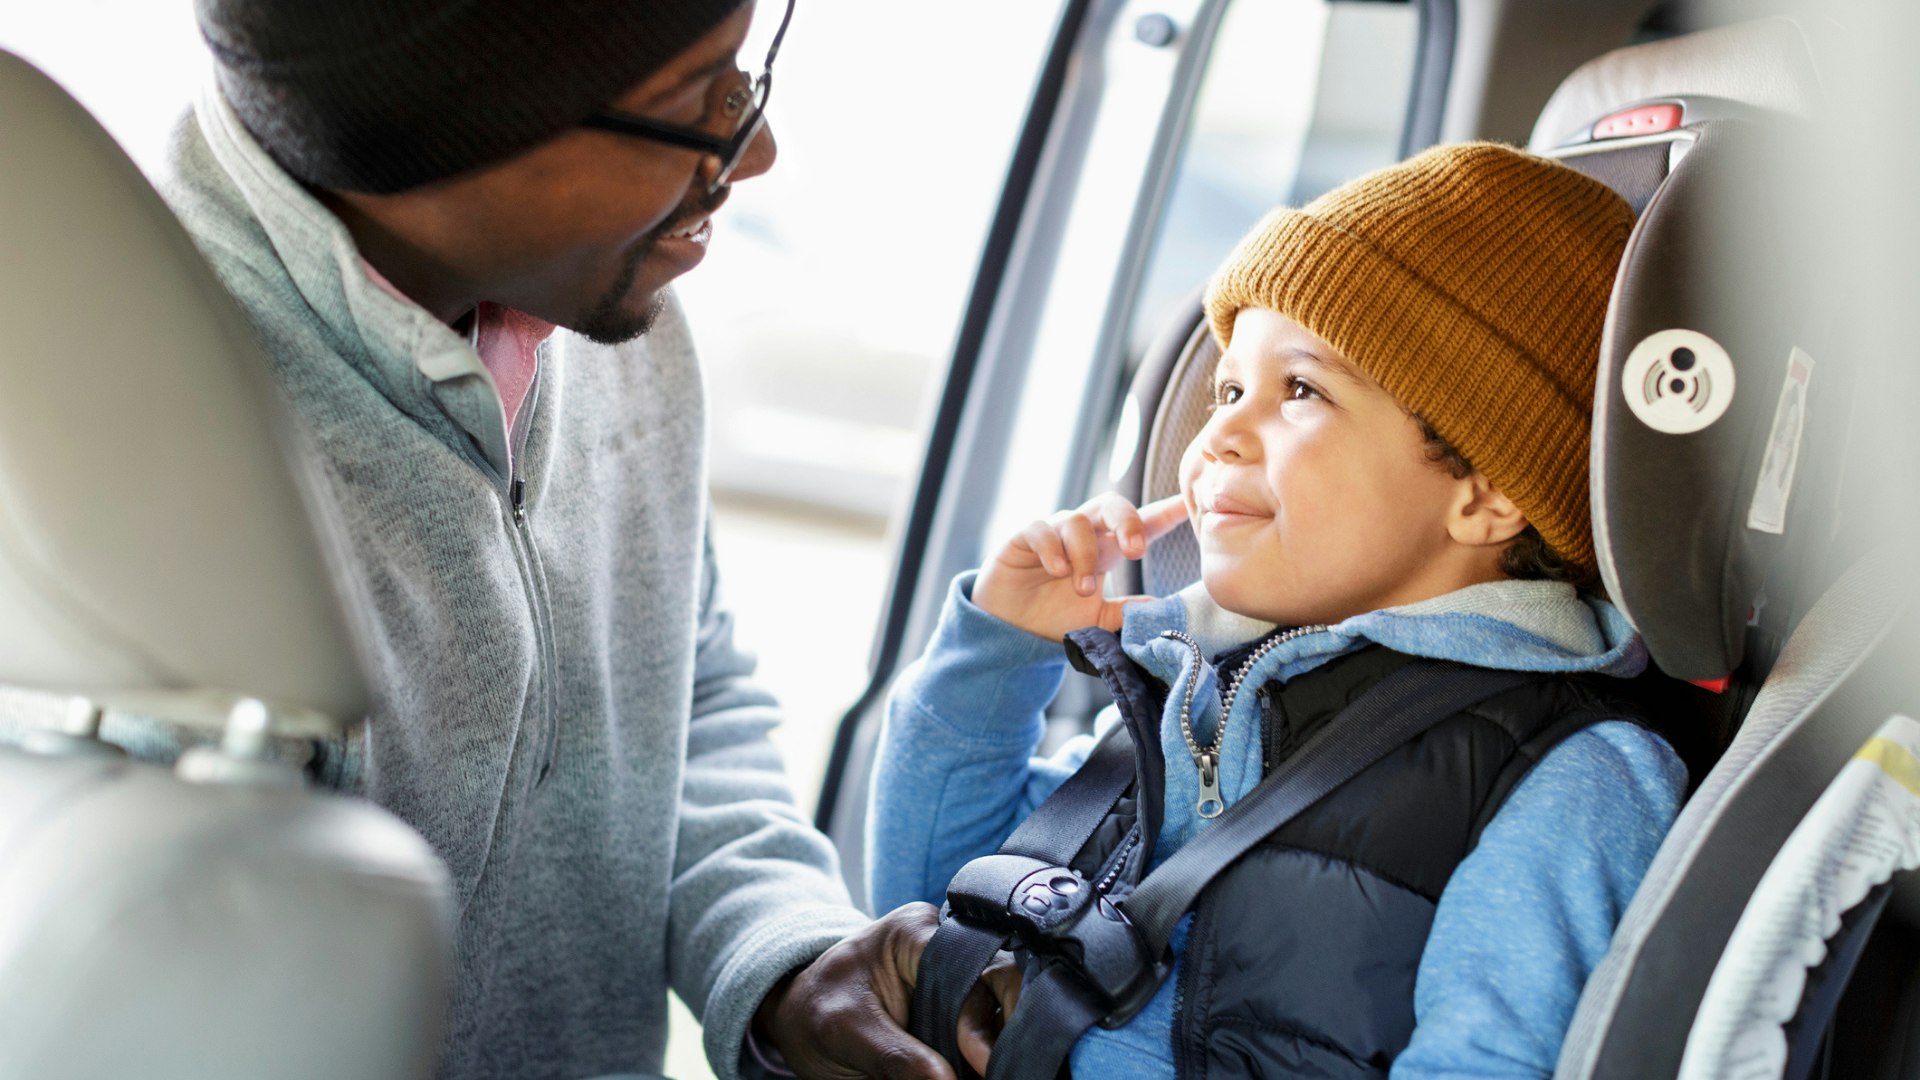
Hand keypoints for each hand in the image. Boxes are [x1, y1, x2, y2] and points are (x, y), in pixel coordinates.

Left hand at [755, 903, 1021, 1079]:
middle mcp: (946, 944)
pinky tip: (983, 1068)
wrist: (803, 1017)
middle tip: (996, 1068)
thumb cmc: (817, 1011)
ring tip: (992, 1070)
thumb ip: (894, 1057)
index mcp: (915, 932)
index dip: (979, 1014)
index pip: (968, 963)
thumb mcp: (843, 1032)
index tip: (981, 1060)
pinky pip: (988, 1024)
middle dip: (1003, 1026)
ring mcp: (956, 974)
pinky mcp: (958, 1005)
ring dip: (999, 1041)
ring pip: (999, 1004)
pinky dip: (987, 1050)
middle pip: (998, 979)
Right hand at [973, 493, 1188, 640]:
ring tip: (1082, 588)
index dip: (1165, 514)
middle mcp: (1084, 536)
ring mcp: (1053, 533)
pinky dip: (1053, 548)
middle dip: (1128, 521)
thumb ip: (1128, 614)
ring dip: (1084, 554)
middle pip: (1113, 505)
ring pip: (1078, 520)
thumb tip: (1164, 609)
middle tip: (1136, 550)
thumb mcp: (1098, 621)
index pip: (1141, 525)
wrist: (1008, 632)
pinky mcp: (1023, 539)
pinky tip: (1057, 570)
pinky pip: (1042, 529)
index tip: (1189, 505)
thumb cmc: (1054, 620)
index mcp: (1107, 551)